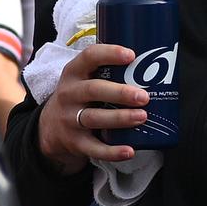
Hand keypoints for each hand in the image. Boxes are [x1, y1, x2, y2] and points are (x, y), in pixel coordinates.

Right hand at [34, 41, 146, 172]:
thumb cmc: (80, 96)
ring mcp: (69, 119)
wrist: (50, 127)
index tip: (131, 55)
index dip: (110, 54)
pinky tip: (129, 151)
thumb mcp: (83, 79)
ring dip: (120, 118)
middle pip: (93, 89)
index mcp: (74, 73)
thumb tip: (157, 68)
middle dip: (120, 93)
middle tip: (144, 97)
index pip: (88, 57)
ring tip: (142, 117)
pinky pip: (94, 148)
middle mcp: (69, 94)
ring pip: (94, 118)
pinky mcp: (75, 142)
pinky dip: (112, 151)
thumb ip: (108, 71)